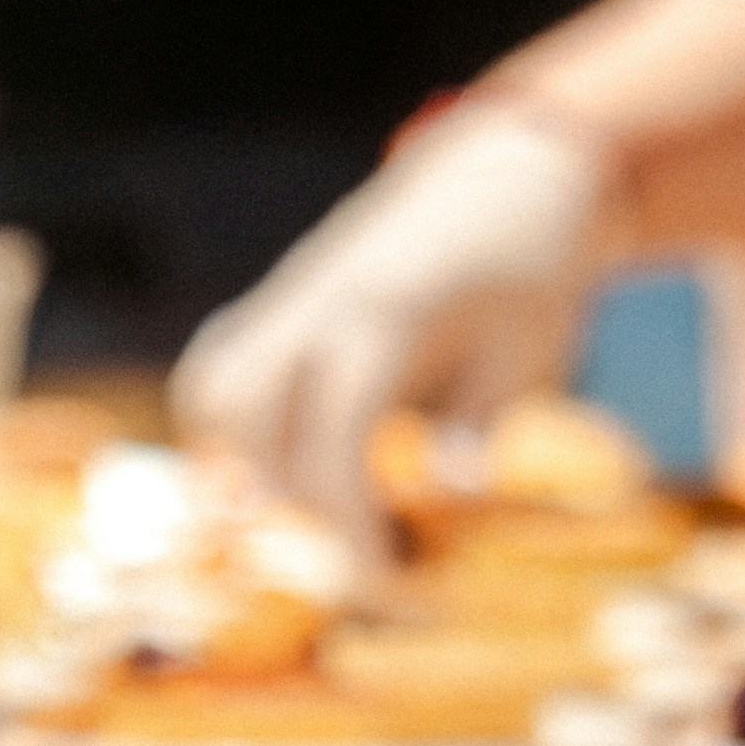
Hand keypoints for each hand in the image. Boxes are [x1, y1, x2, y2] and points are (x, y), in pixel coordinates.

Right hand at [174, 105, 604, 545]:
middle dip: (280, 487)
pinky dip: (236, 423)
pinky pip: (223, 360)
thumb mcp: (534, 347)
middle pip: (237, 403)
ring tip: (316, 499)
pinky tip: (290, 459)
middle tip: (350, 528)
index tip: (378, 574)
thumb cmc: (533, 267)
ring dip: (241, 458)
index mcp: (389, 306)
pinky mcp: (283, 299)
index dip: (343, 512)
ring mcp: (293, 291)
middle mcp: (322, 293)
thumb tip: (448, 486)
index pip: (332, 425)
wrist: (511, 172)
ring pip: (210, 381)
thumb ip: (480, 417)